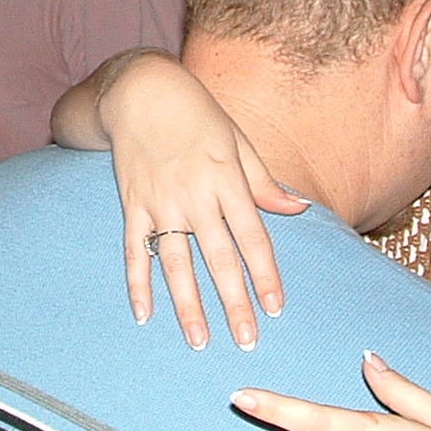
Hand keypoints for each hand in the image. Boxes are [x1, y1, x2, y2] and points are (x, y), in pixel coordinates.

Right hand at [103, 54, 306, 348]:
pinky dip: (137, 282)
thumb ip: (263, 181)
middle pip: (218, 258)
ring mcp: (160, 201)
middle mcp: (194, 195)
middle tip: (246, 341)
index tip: (275, 308)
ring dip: (188, 305)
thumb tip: (297, 209)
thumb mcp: (237, 139)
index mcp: (226, 178)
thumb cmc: (196, 112)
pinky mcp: (132, 203)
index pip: (252, 237)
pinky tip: (143, 314)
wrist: (140, 89)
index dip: (265, 275)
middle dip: (234, 302)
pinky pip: (135, 250)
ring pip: (176, 262)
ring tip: (199, 341)